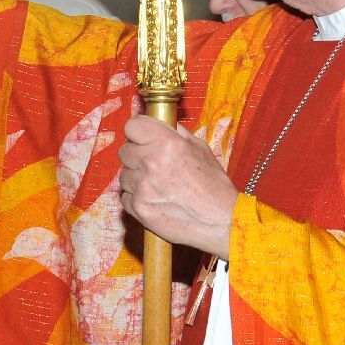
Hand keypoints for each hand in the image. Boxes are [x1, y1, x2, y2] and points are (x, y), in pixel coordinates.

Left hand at [116, 115, 237, 259]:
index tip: (143, 137)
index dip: (139, 131)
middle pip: (124, 150)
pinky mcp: (137, 208)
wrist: (219, 221)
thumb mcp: (200, 148)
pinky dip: (136, 197)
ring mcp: (141, 187)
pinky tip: (156, 198)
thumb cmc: (214, 185)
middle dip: (137, 155)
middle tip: (155, 164)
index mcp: (167, 143)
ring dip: (136, 177)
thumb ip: (176, 133)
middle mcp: (150, 163)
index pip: (132, 125)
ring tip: (159, 185)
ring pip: (124, 174)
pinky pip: (125, 196)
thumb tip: (159, 123)